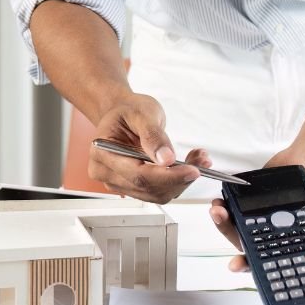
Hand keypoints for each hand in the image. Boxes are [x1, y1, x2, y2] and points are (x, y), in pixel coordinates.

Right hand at [88, 93, 210, 201]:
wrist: (122, 112)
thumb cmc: (128, 110)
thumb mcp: (142, 114)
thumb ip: (153, 136)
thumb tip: (166, 159)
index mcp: (103, 153)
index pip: (138, 175)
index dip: (168, 176)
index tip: (192, 170)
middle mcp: (106, 173)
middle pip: (147, 188)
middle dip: (179, 179)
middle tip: (201, 162)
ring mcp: (118, 182)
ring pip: (155, 194)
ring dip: (180, 182)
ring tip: (197, 160)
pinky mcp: (132, 186)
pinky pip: (157, 191)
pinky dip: (176, 182)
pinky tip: (187, 165)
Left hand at [209, 135, 304, 269]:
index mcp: (301, 235)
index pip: (278, 259)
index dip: (257, 266)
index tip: (237, 264)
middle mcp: (282, 230)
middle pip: (254, 247)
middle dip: (233, 241)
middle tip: (223, 226)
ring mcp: (267, 215)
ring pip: (243, 229)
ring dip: (225, 224)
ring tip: (218, 210)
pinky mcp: (257, 199)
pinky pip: (239, 208)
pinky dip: (228, 206)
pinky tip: (221, 199)